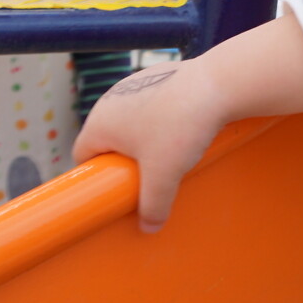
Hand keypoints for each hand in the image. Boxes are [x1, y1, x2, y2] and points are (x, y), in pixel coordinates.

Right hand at [74, 13, 302, 232]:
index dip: (99, 177)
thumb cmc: (182, 128)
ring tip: (171, 152)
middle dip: (125, 160)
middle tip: (148, 176)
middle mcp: (112, 98)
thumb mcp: (164, 176)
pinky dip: (164, 119)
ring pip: (133, 121)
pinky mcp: (160, 75)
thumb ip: (152, 205)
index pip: (83, 157)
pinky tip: (185, 128)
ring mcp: (136, 83)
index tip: (120, 189)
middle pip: (109, 139)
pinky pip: (154, 106)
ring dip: (147, 139)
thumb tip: (149, 227)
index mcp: (100, 121)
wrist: (219, 84)